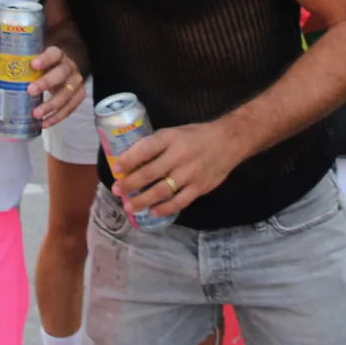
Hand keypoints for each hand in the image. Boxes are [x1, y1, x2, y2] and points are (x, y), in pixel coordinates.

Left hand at [0, 46, 85, 127]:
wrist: (67, 66)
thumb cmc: (45, 64)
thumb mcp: (33, 61)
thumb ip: (13, 67)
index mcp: (58, 54)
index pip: (54, 53)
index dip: (45, 58)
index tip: (33, 64)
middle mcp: (70, 66)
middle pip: (62, 73)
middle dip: (46, 82)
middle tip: (30, 91)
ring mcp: (76, 82)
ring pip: (67, 93)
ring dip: (52, 105)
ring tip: (36, 114)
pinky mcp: (79, 95)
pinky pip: (71, 108)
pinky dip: (58, 117)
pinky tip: (45, 123)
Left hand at [110, 120, 244, 218]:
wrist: (229, 141)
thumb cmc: (196, 136)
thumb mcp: (174, 132)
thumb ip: (156, 145)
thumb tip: (132, 160)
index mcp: (171, 138)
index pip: (146, 149)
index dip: (129, 159)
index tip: (116, 168)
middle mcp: (179, 156)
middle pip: (150, 173)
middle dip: (130, 183)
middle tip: (117, 190)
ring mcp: (190, 174)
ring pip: (162, 191)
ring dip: (143, 200)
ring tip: (129, 206)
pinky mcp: (199, 188)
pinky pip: (179, 202)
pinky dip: (164, 208)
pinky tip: (152, 212)